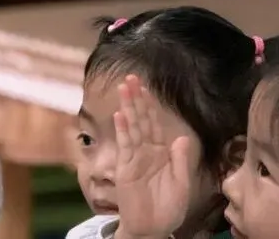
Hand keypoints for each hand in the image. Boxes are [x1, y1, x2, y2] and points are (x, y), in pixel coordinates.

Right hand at [112, 75, 191, 238]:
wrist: (152, 228)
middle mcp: (146, 152)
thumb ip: (180, 160)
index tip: (146, 88)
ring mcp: (134, 158)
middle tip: (131, 78)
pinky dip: (123, 130)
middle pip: (141, 120)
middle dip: (136, 99)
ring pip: (132, 128)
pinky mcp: (125, 168)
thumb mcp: (181, 184)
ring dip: (128, 108)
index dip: (151, 106)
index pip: (155, 124)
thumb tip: (182, 137)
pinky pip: (125, 145)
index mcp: (161, 154)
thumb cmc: (167, 208)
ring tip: (124, 88)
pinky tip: (120, 115)